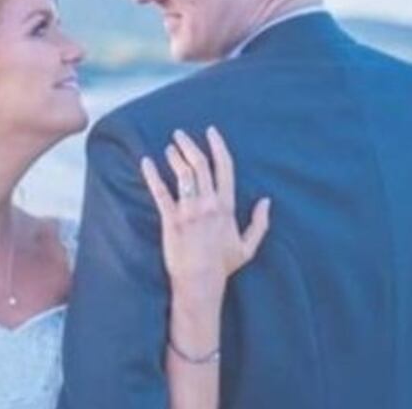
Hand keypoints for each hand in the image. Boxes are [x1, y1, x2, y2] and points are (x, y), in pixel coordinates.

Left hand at [140, 126, 270, 295]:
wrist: (200, 282)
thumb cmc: (223, 266)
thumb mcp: (248, 246)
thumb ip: (259, 223)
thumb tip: (266, 201)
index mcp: (226, 207)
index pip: (224, 168)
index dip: (218, 146)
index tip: (211, 130)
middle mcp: (208, 204)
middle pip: (199, 165)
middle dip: (189, 145)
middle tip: (180, 134)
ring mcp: (189, 211)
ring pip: (182, 174)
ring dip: (175, 156)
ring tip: (169, 147)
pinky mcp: (170, 220)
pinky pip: (160, 192)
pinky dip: (151, 175)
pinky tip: (145, 162)